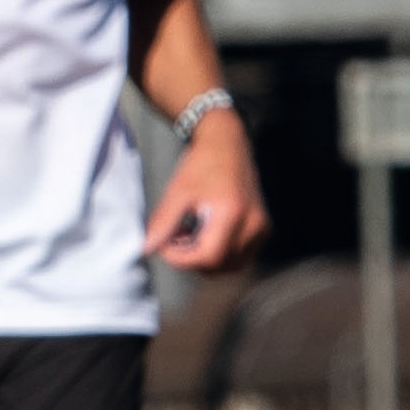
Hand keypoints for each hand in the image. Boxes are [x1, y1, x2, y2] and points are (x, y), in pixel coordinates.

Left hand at [142, 111, 268, 278]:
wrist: (227, 143)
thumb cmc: (201, 164)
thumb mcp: (178, 191)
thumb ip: (163, 223)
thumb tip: (146, 249)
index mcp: (233, 212)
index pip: (207, 256)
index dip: (181, 258)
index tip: (163, 245)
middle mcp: (254, 223)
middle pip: (218, 265)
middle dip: (191, 259)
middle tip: (173, 237)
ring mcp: (262, 228)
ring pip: (229, 265)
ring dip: (204, 258)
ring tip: (188, 234)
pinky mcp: (263, 230)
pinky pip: (239, 257)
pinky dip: (219, 254)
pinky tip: (203, 234)